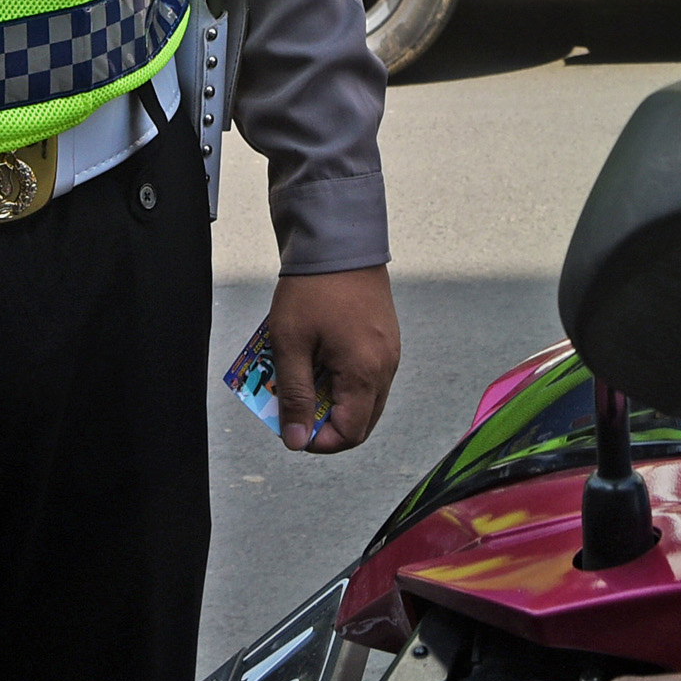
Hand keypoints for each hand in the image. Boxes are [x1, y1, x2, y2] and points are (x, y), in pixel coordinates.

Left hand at [264, 265, 398, 452]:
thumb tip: (296, 439)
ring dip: (333, 397)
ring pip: (364, 397)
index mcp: (365, 372)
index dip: (318, 440)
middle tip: (294, 404)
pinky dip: (342, 377)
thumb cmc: (312, 289)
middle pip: (361, 420)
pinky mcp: (386, 338)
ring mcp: (389, 351)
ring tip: (302, 376)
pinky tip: (317, 357)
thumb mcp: (290, 344)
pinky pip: (366, 373)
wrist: (338, 239)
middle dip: (325, 421)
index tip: (291, 428)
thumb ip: (295, 396)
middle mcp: (385, 366)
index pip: (350, 433)